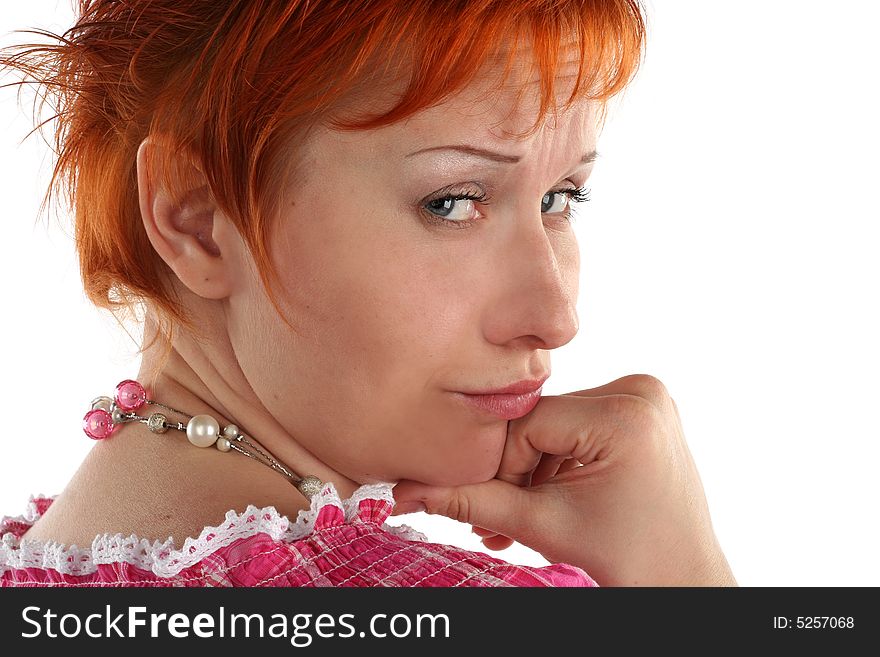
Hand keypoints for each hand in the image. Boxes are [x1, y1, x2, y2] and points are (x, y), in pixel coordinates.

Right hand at [392, 374, 736, 585]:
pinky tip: (551, 493)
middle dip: (514, 471)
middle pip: (541, 421)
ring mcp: (647, 395)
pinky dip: (559, 457)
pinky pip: (579, 422)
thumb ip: (471, 501)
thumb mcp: (541, 525)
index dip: (499, 468)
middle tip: (496, 519)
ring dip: (533, 467)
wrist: (681, 578)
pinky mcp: (643, 406)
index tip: (486, 507)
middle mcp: (642, 391)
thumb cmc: (626, 559)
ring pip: (555, 422)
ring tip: (525, 514)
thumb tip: (406, 492)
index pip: (526, 424)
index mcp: (626, 414)